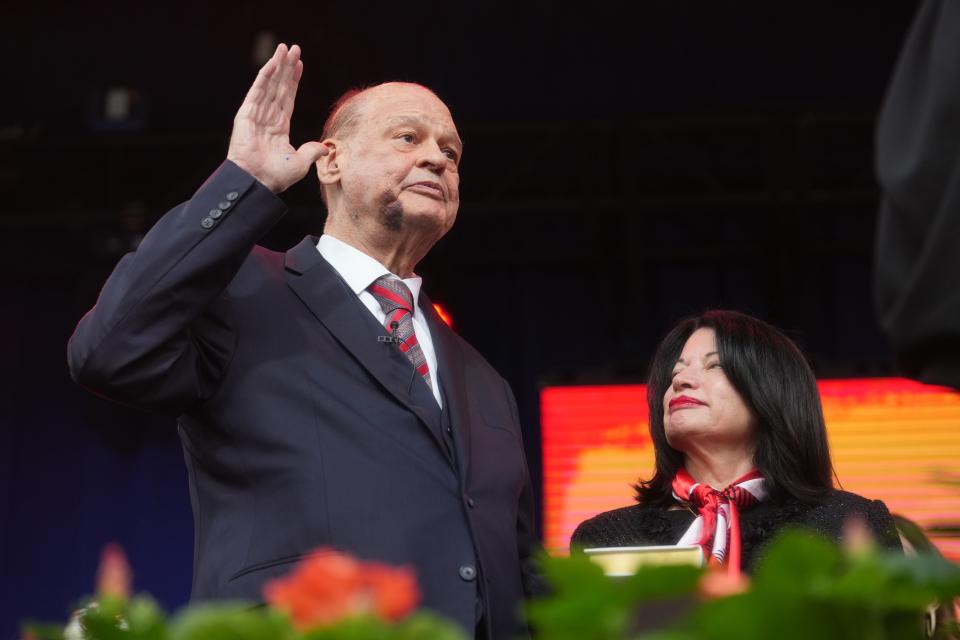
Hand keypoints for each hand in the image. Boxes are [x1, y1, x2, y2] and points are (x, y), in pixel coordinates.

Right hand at [227, 43, 327, 192]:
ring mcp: (256, 114)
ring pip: (269, 84)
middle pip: (279, 86)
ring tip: (284, 48)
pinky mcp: (246, 114)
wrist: (257, 182)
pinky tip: (272, 63)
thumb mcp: (300, 163)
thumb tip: (325, 148)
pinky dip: (264, 77)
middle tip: (294, 48)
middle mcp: (267, 117)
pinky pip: (257, 91)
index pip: (287, 98)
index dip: (293, 81)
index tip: (299, 64)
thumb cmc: (275, 177)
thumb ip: (312, 152)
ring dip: (276, 65)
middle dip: (286, 67)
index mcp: (279, 127)